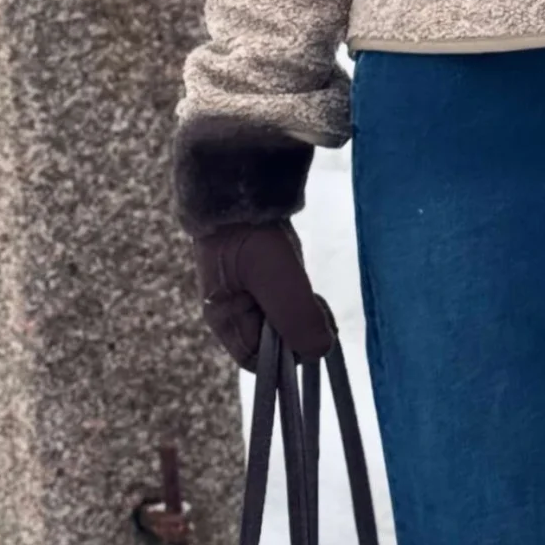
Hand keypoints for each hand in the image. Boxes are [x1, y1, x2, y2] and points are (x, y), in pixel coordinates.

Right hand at [193, 220, 337, 368]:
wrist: (241, 182)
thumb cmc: (249, 233)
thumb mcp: (276, 277)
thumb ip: (297, 318)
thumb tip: (320, 352)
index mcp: (224, 319)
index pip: (258, 362)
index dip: (287, 359)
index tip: (309, 335)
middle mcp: (234, 312)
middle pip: (274, 344)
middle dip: (300, 334)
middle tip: (318, 310)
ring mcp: (249, 293)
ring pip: (285, 323)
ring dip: (305, 315)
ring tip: (317, 298)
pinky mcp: (264, 276)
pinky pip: (288, 302)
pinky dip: (304, 300)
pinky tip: (311, 288)